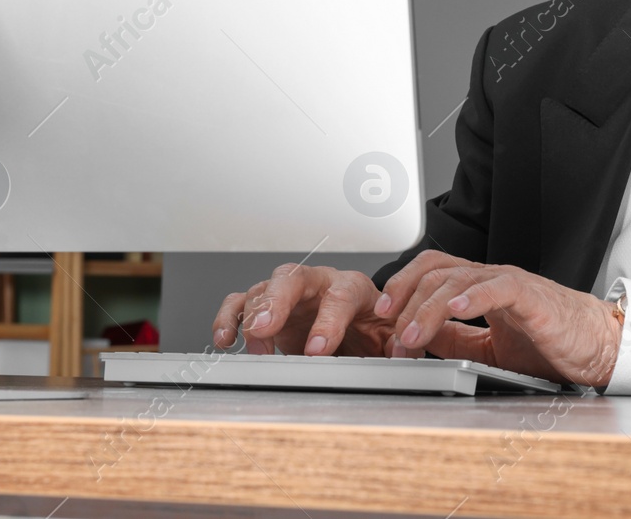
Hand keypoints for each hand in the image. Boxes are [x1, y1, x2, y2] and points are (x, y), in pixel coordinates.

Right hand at [212, 264, 391, 356]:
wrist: (358, 326)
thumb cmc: (372, 326)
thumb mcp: (392, 335)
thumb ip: (399, 342)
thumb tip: (404, 351)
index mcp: (353, 287)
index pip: (340, 295)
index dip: (328, 321)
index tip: (318, 349)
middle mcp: (318, 283)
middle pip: (294, 278)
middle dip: (278, 303)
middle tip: (267, 329)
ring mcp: (290, 293)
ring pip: (265, 289)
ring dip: (254, 315)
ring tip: (252, 341)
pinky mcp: (268, 308)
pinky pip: (241, 303)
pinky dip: (230, 318)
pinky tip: (226, 338)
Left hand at [377, 251, 621, 386]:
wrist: (596, 346)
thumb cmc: (549, 343)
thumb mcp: (489, 347)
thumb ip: (455, 339)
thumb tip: (417, 339)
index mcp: (478, 288)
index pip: (430, 272)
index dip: (400, 288)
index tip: (380, 317)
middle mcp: (490, 279)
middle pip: (435, 271)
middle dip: (404, 299)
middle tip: (390, 332)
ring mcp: (509, 283)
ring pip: (457, 280)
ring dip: (428, 307)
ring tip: (412, 334)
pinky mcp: (531, 296)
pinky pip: (497, 287)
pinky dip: (472, 297)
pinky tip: (454, 311)